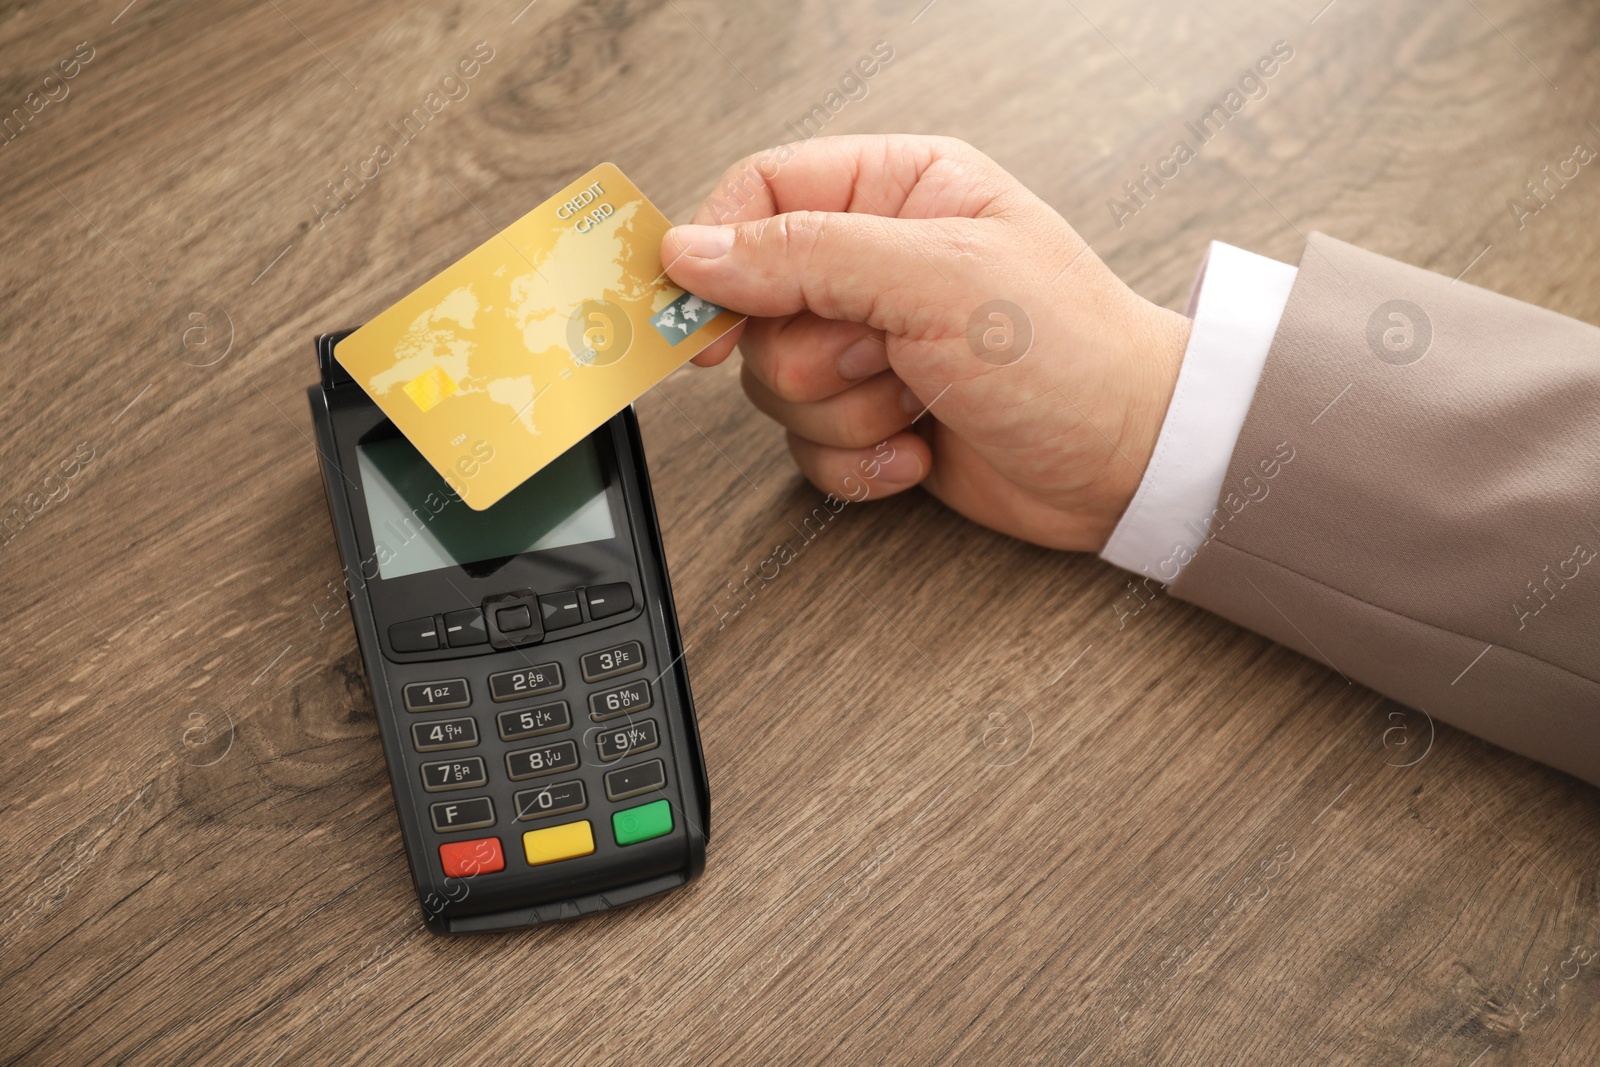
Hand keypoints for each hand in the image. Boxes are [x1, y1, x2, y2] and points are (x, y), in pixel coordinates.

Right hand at [660, 135, 1190, 551]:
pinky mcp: (877, 417)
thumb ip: (805, 254)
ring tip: (918, 401)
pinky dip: (860, 462)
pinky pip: (810, 446)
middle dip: (816, 354)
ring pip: (778, 384)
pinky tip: (920, 449)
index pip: (761, 194)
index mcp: (898, 190)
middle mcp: (878, 262)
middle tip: (887, 355)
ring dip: (845, 413)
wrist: (1133, 461)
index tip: (705, 316)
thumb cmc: (1071, 352)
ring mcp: (875, 343)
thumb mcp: (936, 278)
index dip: (719, 253)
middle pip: (757, 305)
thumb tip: (693, 251)